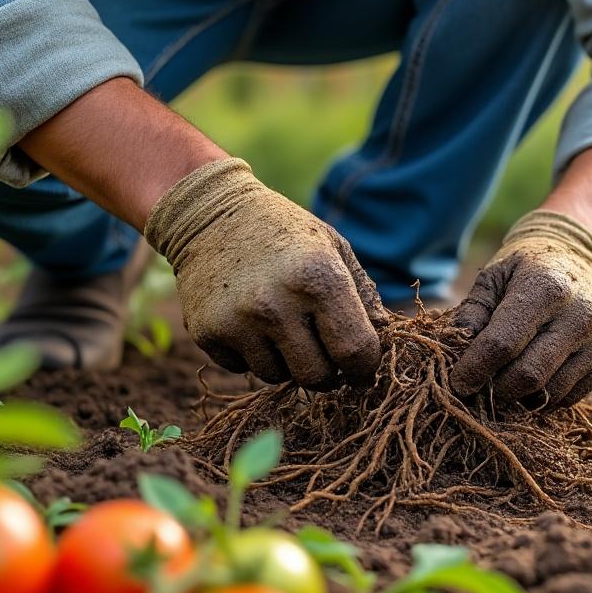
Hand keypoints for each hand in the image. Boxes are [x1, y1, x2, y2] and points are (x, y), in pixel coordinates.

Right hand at [145, 158, 387, 388]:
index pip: (355, 352)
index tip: (362, 367)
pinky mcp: (207, 333)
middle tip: (320, 346)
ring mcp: (237, 321)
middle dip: (326, 370)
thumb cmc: (284, 232)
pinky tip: (248, 319)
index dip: (364, 367)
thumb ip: (364, 297)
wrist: (208, 214)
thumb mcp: (333, 248)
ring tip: (279, 321)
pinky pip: (243, 369)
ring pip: (279, 377)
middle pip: (317, 377)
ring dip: (286, 360)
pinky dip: (252, 354)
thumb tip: (384, 345)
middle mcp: (276, 304)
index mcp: (318, 278)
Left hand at [451, 211, 591, 408]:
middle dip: (496, 388)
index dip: (474, 369)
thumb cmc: (526, 271)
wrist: (578, 259)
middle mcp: (579, 316)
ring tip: (504, 378)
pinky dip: (543, 397)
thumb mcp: (493, 276)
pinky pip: (567, 397)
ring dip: (519, 396)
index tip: (457, 383)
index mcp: (546, 289)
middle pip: (527, 375)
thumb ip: (473, 312)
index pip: (503, 344)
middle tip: (479, 384)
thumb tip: (457, 350)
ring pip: (548, 393)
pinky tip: (533, 376)